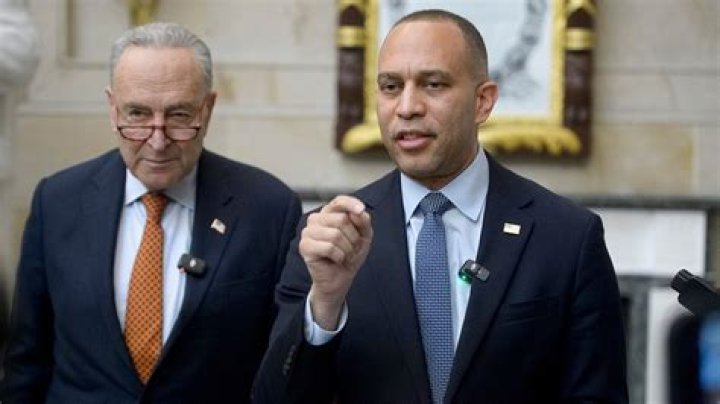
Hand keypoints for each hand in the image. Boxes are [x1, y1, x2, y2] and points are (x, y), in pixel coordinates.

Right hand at [300, 195, 372, 329]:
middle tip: (351, 248)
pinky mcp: (304, 246)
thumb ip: (364, 221)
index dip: (351, 204)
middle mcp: (316, 219)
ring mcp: (308, 232)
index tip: (361, 210)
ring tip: (345, 255)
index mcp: (329, 213)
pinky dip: (338, 256)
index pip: (339, 201)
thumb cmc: (350, 254)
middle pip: (341, 219)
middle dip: (353, 237)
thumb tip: (359, 212)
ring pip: (335, 234)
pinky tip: (336, 260)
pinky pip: (329, 247)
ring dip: (346, 249)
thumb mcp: (364, 236)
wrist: (340, 278)